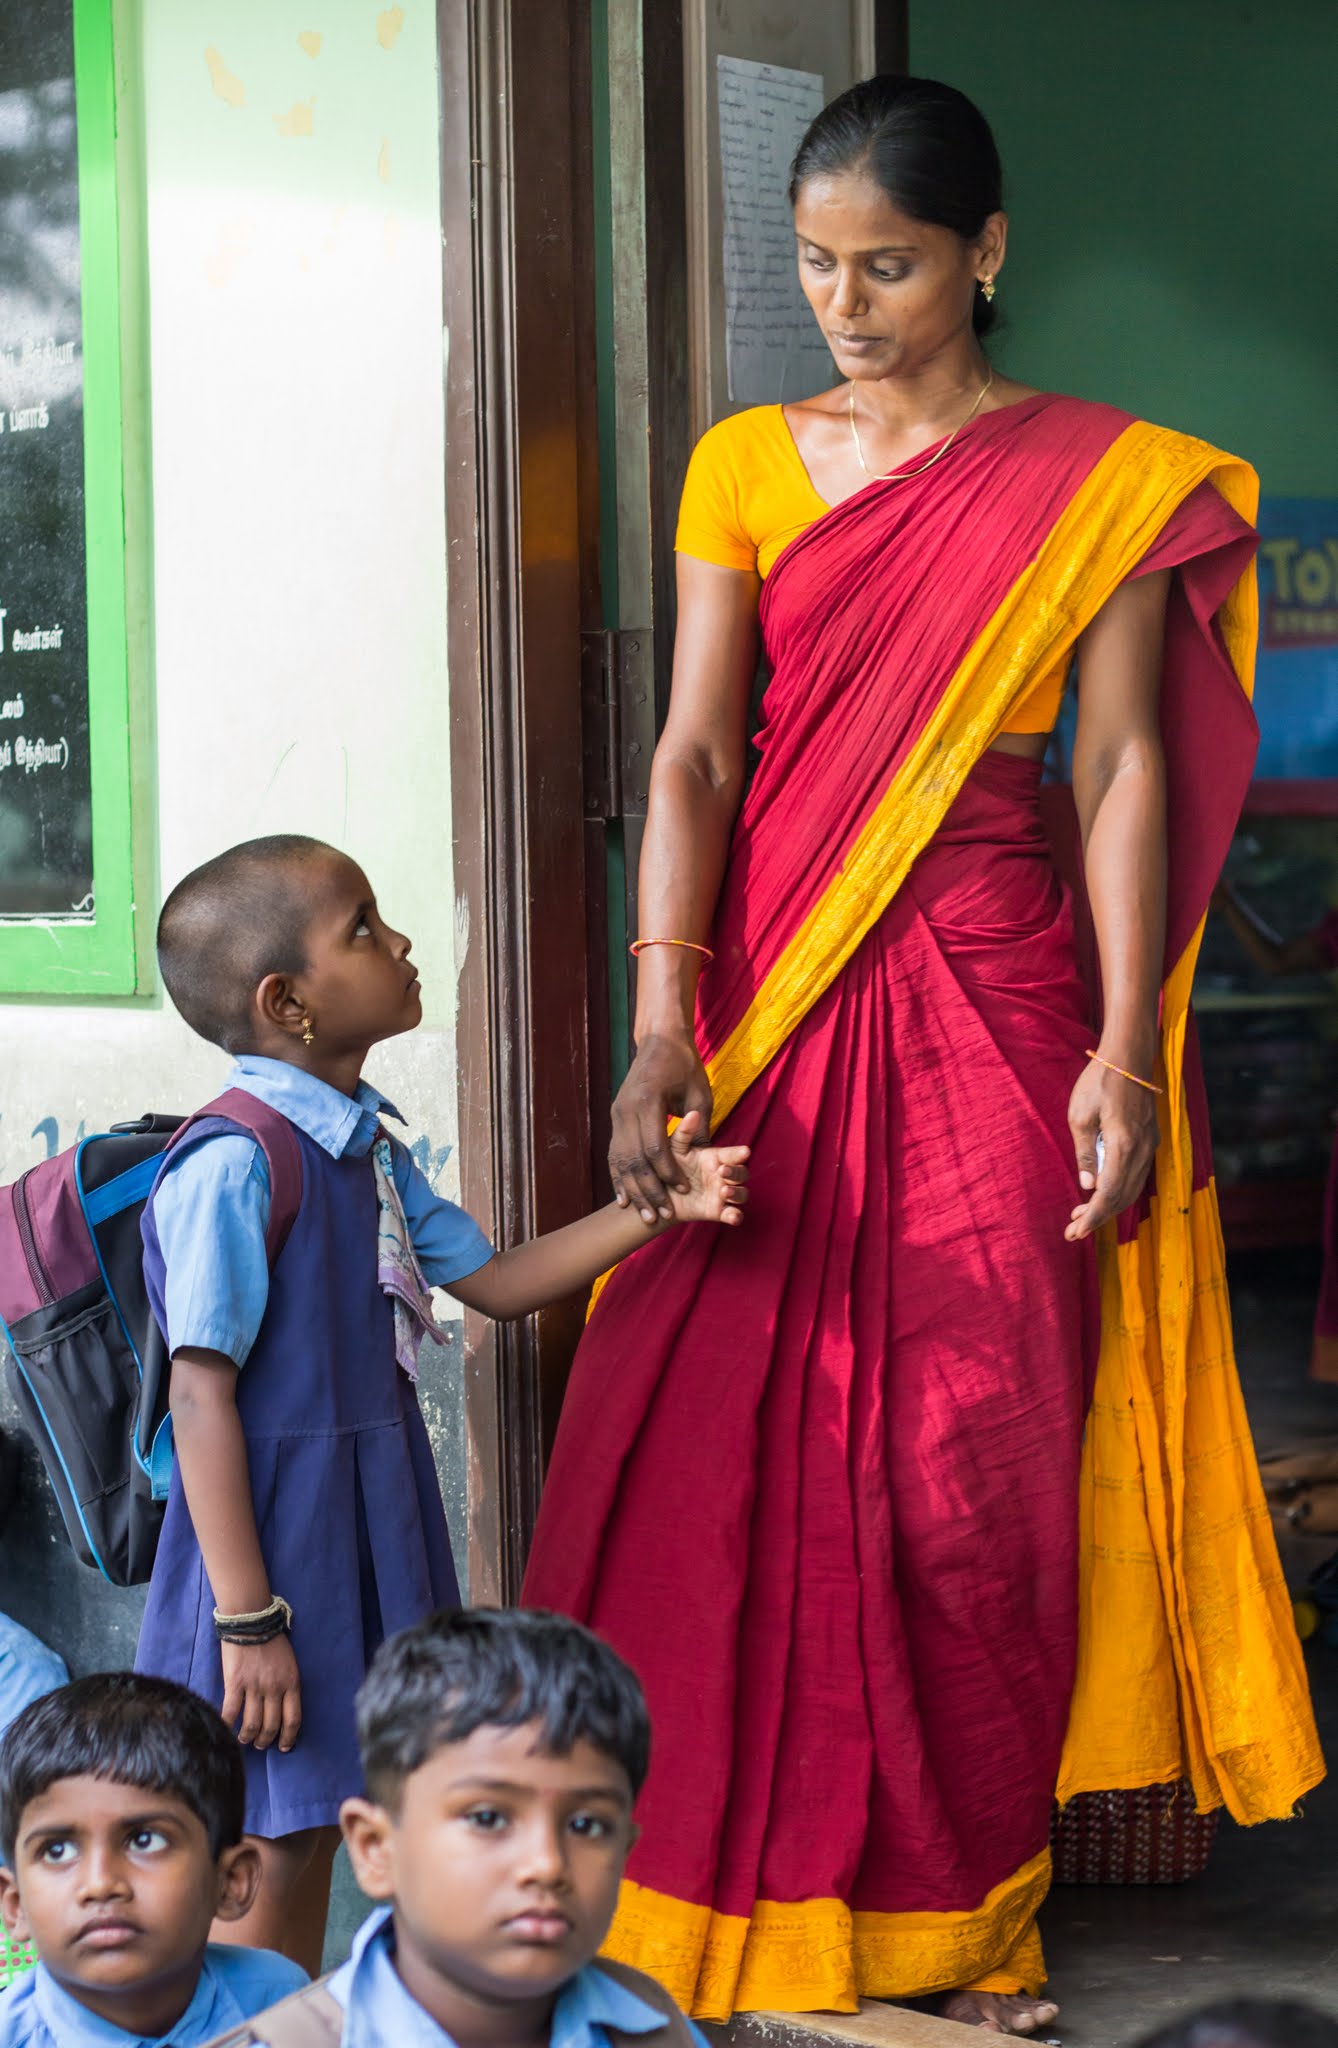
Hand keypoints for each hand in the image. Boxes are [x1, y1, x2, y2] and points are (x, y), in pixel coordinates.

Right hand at [221, 1635, 301, 1752]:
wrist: (251, 1621)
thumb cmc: (271, 1641)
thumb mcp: (289, 1663)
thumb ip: (286, 1685)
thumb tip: (280, 1709)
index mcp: (292, 1683)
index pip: (293, 1719)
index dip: (289, 1737)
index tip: (284, 1747)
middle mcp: (275, 1688)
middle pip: (271, 1726)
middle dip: (265, 1740)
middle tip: (260, 1744)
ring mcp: (254, 1686)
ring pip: (252, 1724)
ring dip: (247, 1737)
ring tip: (243, 1740)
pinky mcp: (235, 1683)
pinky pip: (231, 1712)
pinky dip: (227, 1725)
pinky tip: (225, 1729)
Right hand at [610, 1031, 713, 1220]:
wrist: (659, 1040)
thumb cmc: (684, 1065)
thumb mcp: (699, 1094)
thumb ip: (699, 1126)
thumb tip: (705, 1158)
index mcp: (648, 1101)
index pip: (655, 1147)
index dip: (670, 1172)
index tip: (685, 1190)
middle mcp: (626, 1110)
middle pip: (634, 1159)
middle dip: (649, 1190)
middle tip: (662, 1214)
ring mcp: (617, 1114)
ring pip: (620, 1160)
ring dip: (632, 1189)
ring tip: (642, 1214)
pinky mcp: (615, 1118)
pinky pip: (614, 1153)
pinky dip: (618, 1177)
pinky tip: (623, 1197)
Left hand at [662, 1111, 748, 1225]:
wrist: (656, 1195)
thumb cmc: (667, 1166)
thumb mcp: (673, 1148)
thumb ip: (683, 1132)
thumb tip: (693, 1113)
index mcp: (716, 1158)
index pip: (734, 1154)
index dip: (739, 1153)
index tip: (744, 1152)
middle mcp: (722, 1175)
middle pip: (742, 1173)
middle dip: (737, 1172)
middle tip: (722, 1172)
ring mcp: (721, 1194)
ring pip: (741, 1194)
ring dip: (738, 1193)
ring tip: (724, 1192)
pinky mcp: (717, 1211)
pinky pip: (732, 1215)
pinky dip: (736, 1216)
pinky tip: (733, 1217)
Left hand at [1064, 1054, 1158, 1241]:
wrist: (1128, 1056)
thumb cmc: (1099, 1082)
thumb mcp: (1080, 1117)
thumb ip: (1084, 1153)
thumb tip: (1088, 1186)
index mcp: (1124, 1145)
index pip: (1110, 1193)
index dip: (1093, 1216)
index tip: (1076, 1232)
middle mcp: (1142, 1150)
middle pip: (1123, 1197)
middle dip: (1098, 1218)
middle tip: (1073, 1231)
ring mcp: (1149, 1145)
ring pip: (1132, 1188)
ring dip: (1108, 1206)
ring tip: (1081, 1216)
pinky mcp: (1149, 1140)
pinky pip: (1136, 1175)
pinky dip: (1119, 1190)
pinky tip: (1100, 1193)